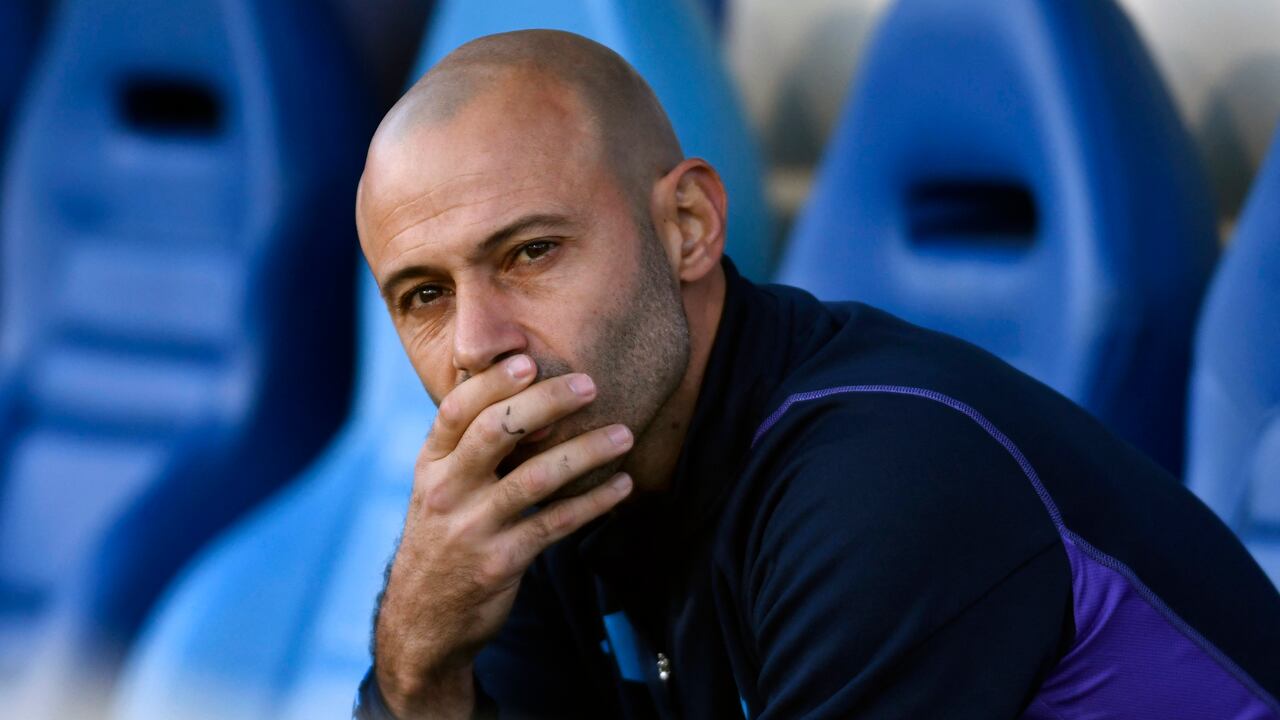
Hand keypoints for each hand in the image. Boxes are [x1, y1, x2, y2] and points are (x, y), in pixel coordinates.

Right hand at [374, 354, 633, 718]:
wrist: (421, 621)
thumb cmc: (443, 538)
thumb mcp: (438, 489)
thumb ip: (471, 448)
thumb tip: (524, 392)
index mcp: (431, 464)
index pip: (457, 410)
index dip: (493, 381)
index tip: (529, 360)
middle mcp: (446, 490)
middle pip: (496, 432)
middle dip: (546, 403)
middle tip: (589, 385)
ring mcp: (472, 528)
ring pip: (535, 478)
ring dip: (585, 452)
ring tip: (624, 434)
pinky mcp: (500, 562)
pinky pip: (555, 524)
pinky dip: (594, 502)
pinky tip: (622, 486)